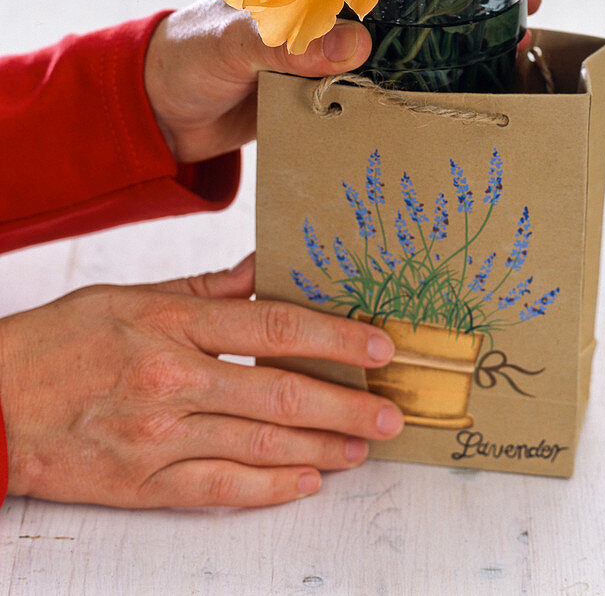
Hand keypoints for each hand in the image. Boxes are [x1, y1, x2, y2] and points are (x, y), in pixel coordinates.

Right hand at [0, 255, 403, 507]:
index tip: (379, 346)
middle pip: (281, 391)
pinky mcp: (143, 483)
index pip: (276, 326)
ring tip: (363, 446)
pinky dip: (270, 486)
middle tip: (392, 412)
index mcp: (173, 325)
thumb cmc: (58, 341)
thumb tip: (262, 269)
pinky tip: (306, 482)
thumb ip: (203, 289)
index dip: (336, 337)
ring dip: (322, 447)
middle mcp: (173, 380)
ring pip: (261, 443)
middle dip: (347, 403)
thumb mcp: (127, 296)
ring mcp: (159, 437)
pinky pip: (219, 488)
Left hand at [145, 0, 541, 163]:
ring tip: (508, 67)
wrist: (160, 116)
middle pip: (416, 3)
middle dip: (469, 8)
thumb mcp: (230, 37)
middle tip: (524, 22)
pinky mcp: (334, 101)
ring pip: (409, 52)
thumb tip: (358, 44)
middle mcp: (336, 13)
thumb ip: (286, 40)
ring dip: (454, 59)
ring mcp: (339, 59)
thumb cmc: (188, 54)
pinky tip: (452, 114)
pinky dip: (416, 104)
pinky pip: (383, 98)